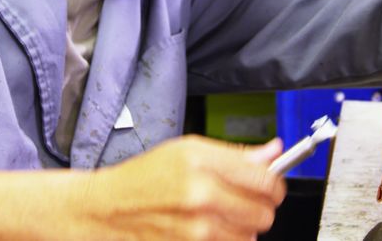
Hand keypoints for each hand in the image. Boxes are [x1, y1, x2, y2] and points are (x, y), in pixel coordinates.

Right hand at [87, 135, 285, 239]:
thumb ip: (235, 154)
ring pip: (251, 236)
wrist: (107, 210)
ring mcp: (196, 229)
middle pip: (264, 212)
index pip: (266, 179)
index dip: (274, 183)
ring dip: (243, 228)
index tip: (270, 184)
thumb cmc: (144, 177)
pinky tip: (209, 230)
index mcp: (201, 162)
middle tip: (245, 201)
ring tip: (221, 215)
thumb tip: (273, 151)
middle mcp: (200, 195)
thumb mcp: (187, 150)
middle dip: (260, 207)